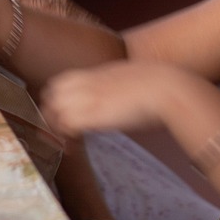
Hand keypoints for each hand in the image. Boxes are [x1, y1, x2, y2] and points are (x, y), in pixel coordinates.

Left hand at [40, 61, 195, 136]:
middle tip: (62, 131)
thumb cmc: (162, 86)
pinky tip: (75, 147)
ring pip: (52, 109)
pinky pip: (65, 124)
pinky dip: (66, 137)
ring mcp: (88, 96)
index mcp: (99, 72)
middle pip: (51, 93)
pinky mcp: (92, 113)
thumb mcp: (134, 81)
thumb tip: (122, 101)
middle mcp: (89, 82)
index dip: (59, 98)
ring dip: (56, 126)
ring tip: (67, 142)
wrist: (168, 87)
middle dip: (51, 111)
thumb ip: (119, 88)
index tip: (66, 115)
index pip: (62, 81)